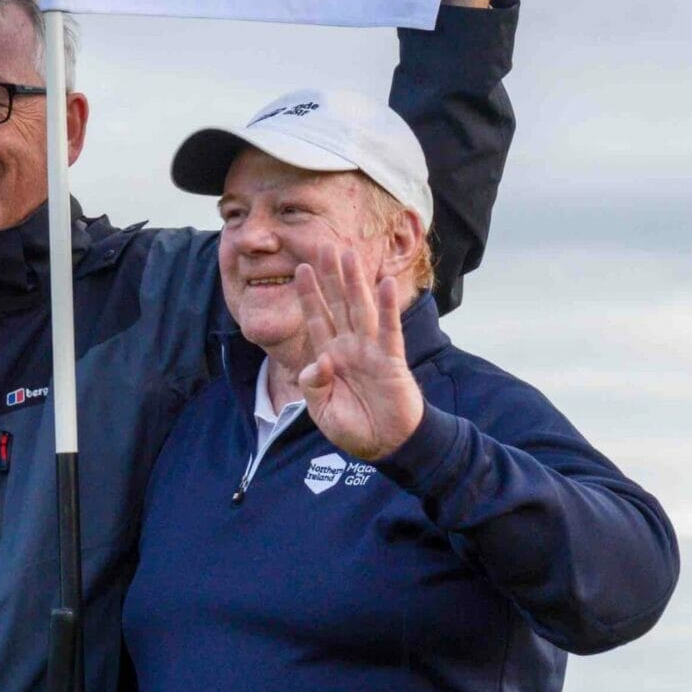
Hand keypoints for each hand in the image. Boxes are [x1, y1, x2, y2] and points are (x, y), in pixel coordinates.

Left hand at [295, 247, 424, 459]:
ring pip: (361, 309)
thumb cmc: (353, 428)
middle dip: (331, 276)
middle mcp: (349, 348)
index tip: (300, 269)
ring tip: (350, 254)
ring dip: (355, 282)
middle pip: (338, 304)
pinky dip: (388, 307)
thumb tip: (316, 361)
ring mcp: (371, 351)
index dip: (309, 294)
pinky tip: (385, 284)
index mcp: (329, 358)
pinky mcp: (391, 360)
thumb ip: (314, 386)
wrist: (385, 446)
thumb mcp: (322, 412)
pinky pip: (389, 329)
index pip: (317, 319)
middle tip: (324, 245)